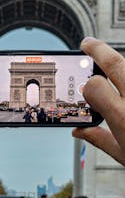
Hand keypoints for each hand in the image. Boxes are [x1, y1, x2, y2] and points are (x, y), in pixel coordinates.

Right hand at [72, 37, 124, 165]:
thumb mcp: (122, 154)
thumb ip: (98, 138)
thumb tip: (78, 131)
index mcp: (123, 118)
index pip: (95, 86)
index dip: (88, 84)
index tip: (86, 87)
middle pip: (116, 64)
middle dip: (98, 50)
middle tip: (87, 44)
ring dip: (120, 61)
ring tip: (110, 59)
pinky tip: (124, 78)